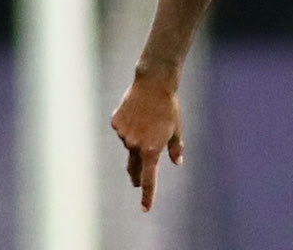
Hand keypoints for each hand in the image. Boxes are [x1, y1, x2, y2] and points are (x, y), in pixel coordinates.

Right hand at [110, 77, 183, 210]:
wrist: (153, 83)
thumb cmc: (168, 106)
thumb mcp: (176, 128)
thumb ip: (175, 148)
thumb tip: (177, 163)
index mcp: (152, 149)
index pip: (149, 178)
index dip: (148, 195)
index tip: (145, 208)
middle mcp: (135, 145)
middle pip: (134, 167)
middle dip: (135, 176)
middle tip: (136, 183)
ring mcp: (123, 135)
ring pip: (129, 144)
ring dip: (136, 139)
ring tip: (146, 119)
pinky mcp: (115, 123)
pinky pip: (122, 130)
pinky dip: (129, 126)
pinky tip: (136, 112)